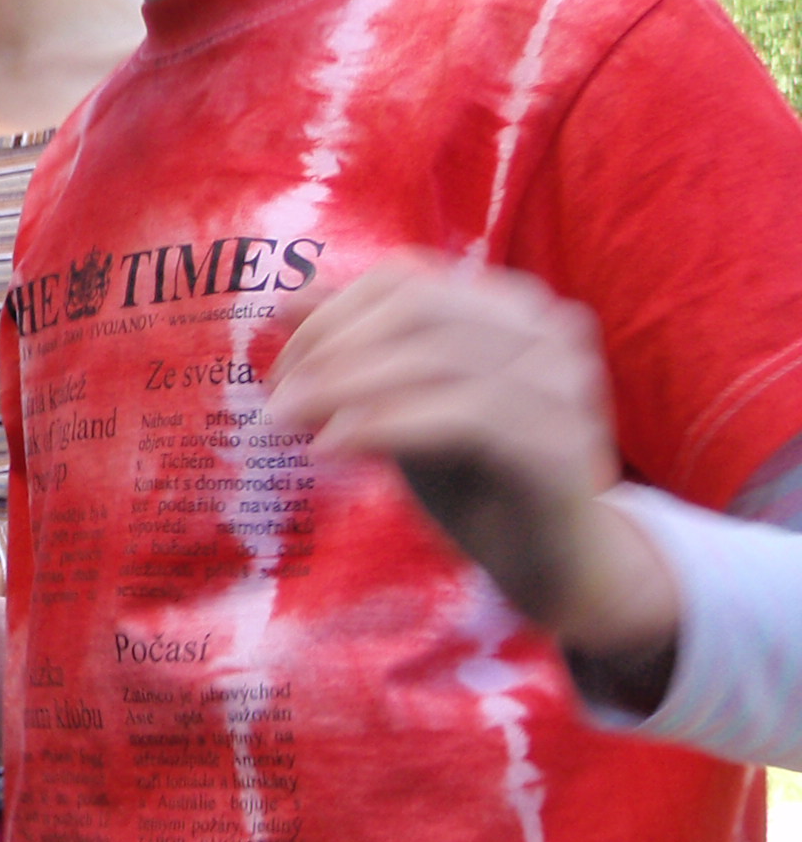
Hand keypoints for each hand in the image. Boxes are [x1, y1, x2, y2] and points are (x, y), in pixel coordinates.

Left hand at [265, 253, 674, 658]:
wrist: (551, 561)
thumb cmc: (474, 478)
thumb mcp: (405, 403)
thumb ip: (359, 350)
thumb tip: (287, 298)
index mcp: (511, 307)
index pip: (405, 280)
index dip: (330, 315)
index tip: (281, 367)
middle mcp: (547, 331)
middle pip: (418, 309)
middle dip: (331, 348)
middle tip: (276, 397)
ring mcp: (564, 384)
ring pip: (436, 358)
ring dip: (344, 387)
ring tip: (287, 422)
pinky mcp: (560, 443)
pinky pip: (464, 416)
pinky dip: (385, 425)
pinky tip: (332, 448)